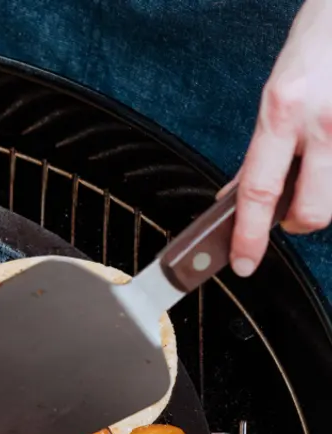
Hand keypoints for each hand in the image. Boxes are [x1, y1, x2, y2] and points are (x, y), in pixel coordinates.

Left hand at [231, 0, 331, 276]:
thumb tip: (238, 195)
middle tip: (291, 209)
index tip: (243, 263)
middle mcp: (323, 121)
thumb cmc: (320, 44)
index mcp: (283, 110)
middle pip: (313, 211)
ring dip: (326, 196)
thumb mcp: (277, 93)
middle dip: (300, 221)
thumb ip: (262, 149)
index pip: (259, 192)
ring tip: (319, 167)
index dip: (250, 236)